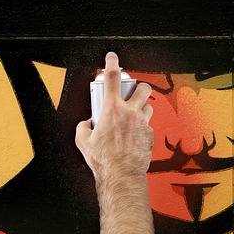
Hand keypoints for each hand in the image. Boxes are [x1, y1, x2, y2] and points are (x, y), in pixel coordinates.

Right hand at [75, 52, 153, 181]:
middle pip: (142, 88)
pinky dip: (141, 127)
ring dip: (141, 108)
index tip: (112, 57)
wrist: (121, 176)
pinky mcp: (150, 135)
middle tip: (132, 92)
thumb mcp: (83, 141)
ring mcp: (143, 123)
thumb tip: (86, 124)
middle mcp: (130, 113)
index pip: (112, 78)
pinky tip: (134, 136)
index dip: (112, 63)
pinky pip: (148, 125)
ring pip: (148, 106)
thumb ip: (83, 127)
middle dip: (138, 86)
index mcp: (112, 110)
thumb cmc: (103, 160)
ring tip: (132, 117)